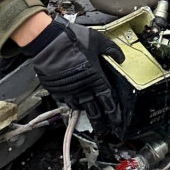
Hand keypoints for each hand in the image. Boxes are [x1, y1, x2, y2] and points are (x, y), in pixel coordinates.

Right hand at [28, 18, 125, 132]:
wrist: (48, 42)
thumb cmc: (73, 40)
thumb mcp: (99, 40)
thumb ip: (112, 50)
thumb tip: (121, 58)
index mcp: (96, 77)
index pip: (108, 98)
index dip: (114, 111)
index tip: (118, 121)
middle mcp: (83, 87)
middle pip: (94, 109)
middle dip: (100, 121)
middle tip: (105, 130)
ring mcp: (68, 90)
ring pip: (79, 106)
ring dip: (86, 113)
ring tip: (91, 120)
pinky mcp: (56, 89)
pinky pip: (66, 100)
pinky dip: (71, 103)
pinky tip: (75, 104)